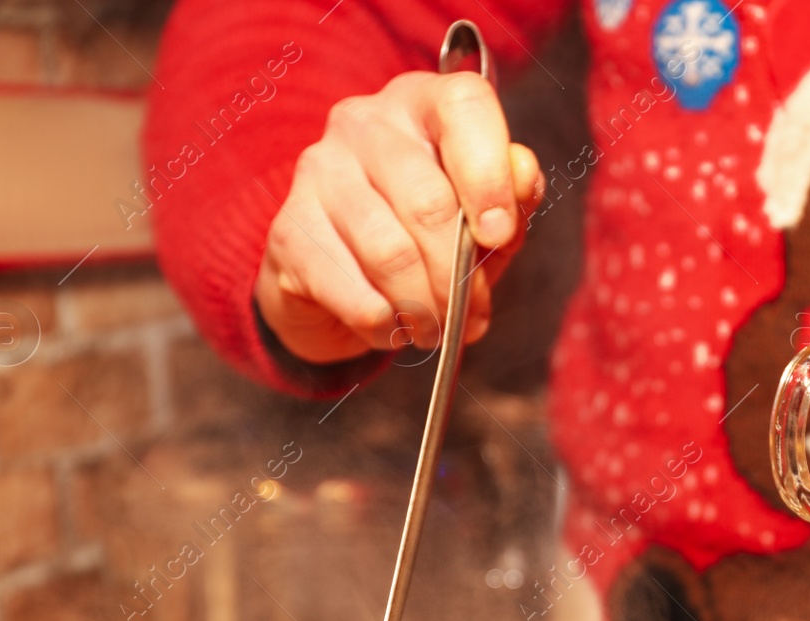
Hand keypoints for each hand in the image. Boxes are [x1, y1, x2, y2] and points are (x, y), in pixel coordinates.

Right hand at [254, 71, 543, 362]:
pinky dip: (384, 324)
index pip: (464, 106)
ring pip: (390, 254)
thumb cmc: (425, 236)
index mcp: (422, 102)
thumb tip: (522, 176)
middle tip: (471, 315)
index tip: (500, 236)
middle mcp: (363, 123)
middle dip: (459, 275)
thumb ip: (512, 196)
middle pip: (428, 201)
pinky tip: (392, 325)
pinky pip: (354, 293)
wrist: (333, 279)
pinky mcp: (288, 230)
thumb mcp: (483, 216)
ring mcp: (318, 171)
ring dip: (425, 308)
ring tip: (436, 329)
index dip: (490, 176)